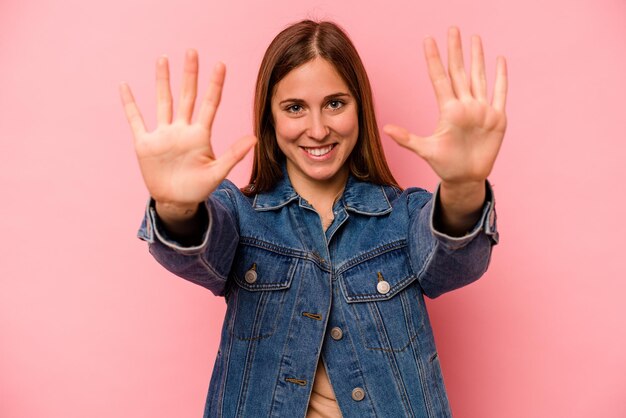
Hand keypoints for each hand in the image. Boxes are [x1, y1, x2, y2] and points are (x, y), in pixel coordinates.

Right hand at [119, 49, 256, 218]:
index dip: (215, 85)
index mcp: (200, 135)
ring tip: (163, 59)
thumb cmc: (198, 188)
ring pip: (163, 102)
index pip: (210, 104)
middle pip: (186, 96)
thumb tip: (254, 138)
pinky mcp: (145, 143)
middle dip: (189, 74)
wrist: (176, 202)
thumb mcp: (217, 173)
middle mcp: (182, 130)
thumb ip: (233, 155)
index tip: (220, 64)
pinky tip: (125, 86)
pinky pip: (136, 120)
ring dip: (162, 81)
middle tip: (192, 51)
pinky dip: (130, 104)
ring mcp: (163, 135)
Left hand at [384, 27, 506, 186]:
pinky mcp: (496, 118)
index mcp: (448, 110)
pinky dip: (501, 77)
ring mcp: (481, 110)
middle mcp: (465, 105)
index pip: (440, 78)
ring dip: (477, 58)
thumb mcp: (425, 150)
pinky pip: (500, 93)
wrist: (465, 178)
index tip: (428, 40)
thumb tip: (385, 128)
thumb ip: (407, 138)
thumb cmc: (445, 164)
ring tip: (474, 38)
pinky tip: (499, 60)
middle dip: (456, 51)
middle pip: (460, 72)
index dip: (434, 59)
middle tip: (452, 28)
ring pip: (479, 77)